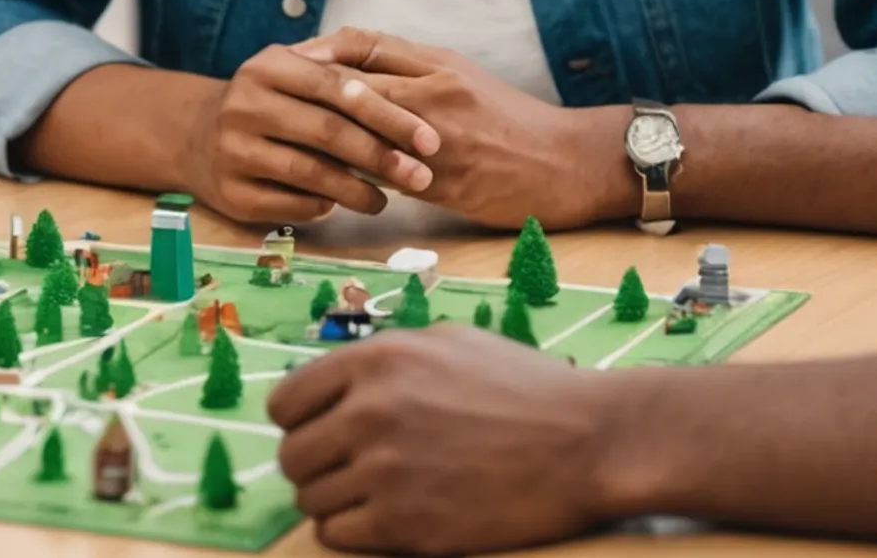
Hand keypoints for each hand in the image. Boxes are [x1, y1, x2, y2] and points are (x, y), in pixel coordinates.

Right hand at [176, 42, 441, 224]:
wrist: (195, 135)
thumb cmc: (267, 103)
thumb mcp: (294, 75)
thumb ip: (342, 77)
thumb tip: (412, 101)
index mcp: (270, 66)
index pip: (339, 87)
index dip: (389, 114)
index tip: (430, 140)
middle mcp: (245, 104)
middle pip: (327, 131)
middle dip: (382, 156)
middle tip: (421, 176)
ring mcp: (233, 150)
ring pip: (310, 173)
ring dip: (357, 190)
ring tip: (386, 200)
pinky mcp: (230, 193)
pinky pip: (290, 205)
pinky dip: (322, 207)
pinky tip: (340, 206)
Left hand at [271, 322, 637, 554]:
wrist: (590, 442)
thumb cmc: (525, 388)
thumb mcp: (448, 342)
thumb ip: (382, 359)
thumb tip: (329, 384)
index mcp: (378, 360)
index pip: (285, 401)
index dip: (300, 420)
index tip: (321, 432)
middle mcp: (371, 412)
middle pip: (292, 455)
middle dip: (316, 464)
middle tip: (350, 469)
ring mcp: (387, 471)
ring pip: (311, 499)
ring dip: (335, 499)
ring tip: (377, 493)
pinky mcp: (407, 525)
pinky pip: (337, 535)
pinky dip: (354, 530)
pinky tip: (388, 517)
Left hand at [301, 30, 627, 228]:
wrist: (565, 162)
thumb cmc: (511, 122)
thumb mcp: (464, 80)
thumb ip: (415, 72)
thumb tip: (359, 72)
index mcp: (439, 64)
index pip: (365, 44)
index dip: (322, 51)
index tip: (288, 61)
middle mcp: (436, 93)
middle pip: (355, 83)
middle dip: (308, 92)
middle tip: (270, 98)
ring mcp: (439, 138)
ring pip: (364, 132)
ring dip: (323, 137)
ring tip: (286, 142)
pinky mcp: (445, 181)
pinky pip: (385, 178)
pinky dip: (353, 178)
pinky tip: (325, 183)